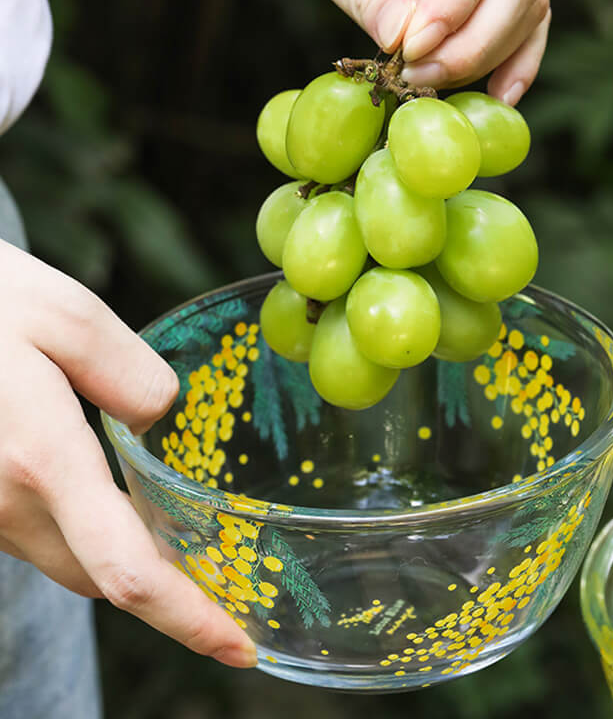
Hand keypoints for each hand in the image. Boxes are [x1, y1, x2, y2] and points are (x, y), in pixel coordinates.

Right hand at [0, 240, 256, 667]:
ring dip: (128, 559)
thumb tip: (160, 418)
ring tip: (186, 538)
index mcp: (39, 462)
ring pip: (70, 559)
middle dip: (168, 591)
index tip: (238, 646)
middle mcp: (3, 503)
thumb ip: (128, 373)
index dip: (188, 619)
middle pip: (103, 578)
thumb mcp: (66, 316)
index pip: (126, 570)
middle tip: (229, 579)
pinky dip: (90, 534)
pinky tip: (119, 499)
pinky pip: (41, 534)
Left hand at [220, 0, 549, 104]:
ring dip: (488, 56)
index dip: (457, 0)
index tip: (411, 47)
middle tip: (416, 79)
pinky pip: (521, 18)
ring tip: (430, 88)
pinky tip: (497, 96)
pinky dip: (514, 58)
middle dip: (472, 41)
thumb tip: (404, 36)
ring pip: (524, 3)